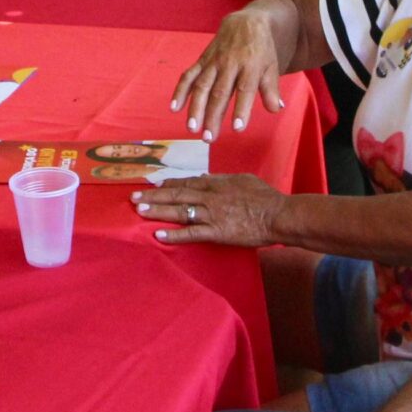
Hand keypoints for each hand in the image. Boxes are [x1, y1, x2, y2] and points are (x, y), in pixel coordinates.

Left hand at [131, 172, 284, 246]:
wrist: (278, 215)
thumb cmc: (265, 198)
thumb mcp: (242, 180)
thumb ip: (221, 179)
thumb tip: (204, 177)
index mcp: (216, 183)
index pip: (186, 183)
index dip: (167, 184)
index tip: (153, 185)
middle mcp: (210, 197)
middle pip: (176, 195)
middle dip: (154, 196)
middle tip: (134, 197)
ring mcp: (211, 214)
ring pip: (179, 211)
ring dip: (157, 211)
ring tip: (139, 211)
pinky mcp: (216, 232)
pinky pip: (190, 233)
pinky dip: (173, 234)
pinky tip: (158, 234)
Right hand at [171, 10, 285, 135]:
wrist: (246, 22)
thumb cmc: (261, 50)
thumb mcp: (271, 66)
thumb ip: (271, 89)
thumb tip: (275, 109)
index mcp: (250, 65)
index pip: (245, 89)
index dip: (242, 109)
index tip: (237, 128)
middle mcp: (230, 63)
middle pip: (220, 92)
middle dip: (213, 115)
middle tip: (209, 137)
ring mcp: (213, 62)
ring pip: (202, 86)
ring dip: (195, 107)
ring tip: (192, 128)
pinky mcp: (202, 60)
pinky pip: (189, 75)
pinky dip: (180, 90)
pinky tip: (174, 107)